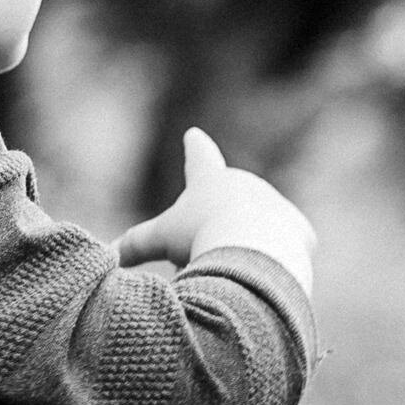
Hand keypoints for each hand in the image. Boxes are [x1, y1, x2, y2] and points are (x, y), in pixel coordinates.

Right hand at [114, 129, 315, 297]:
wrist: (256, 250)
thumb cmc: (201, 238)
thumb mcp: (159, 240)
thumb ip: (133, 246)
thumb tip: (105, 257)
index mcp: (211, 180)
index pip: (200, 158)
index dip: (195, 149)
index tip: (194, 133)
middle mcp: (246, 185)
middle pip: (227, 203)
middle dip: (219, 223)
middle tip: (206, 248)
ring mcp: (276, 204)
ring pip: (257, 227)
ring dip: (246, 244)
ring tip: (235, 265)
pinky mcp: (299, 230)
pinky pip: (286, 245)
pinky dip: (276, 258)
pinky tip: (267, 270)